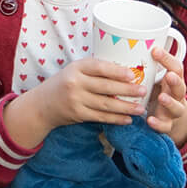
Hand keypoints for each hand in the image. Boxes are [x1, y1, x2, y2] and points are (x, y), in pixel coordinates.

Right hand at [6, 57, 145, 147]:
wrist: (43, 104)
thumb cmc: (65, 82)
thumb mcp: (76, 69)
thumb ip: (96, 69)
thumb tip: (127, 69)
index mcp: (77, 67)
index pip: (99, 67)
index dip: (117, 71)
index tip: (133, 75)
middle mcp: (75, 83)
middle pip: (106, 87)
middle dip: (127, 90)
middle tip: (144, 91)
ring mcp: (76, 100)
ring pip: (106, 104)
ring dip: (126, 107)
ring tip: (141, 108)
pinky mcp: (78, 115)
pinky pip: (101, 117)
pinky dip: (116, 119)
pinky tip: (128, 119)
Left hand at [146, 47, 186, 147]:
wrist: (169, 116)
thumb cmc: (159, 90)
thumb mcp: (157, 77)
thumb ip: (148, 67)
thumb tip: (126, 46)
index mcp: (174, 80)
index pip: (176, 67)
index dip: (167, 59)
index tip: (155, 50)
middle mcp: (177, 94)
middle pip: (181, 87)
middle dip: (175, 81)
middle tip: (168, 75)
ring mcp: (173, 110)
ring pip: (176, 107)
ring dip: (170, 102)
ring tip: (161, 97)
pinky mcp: (167, 124)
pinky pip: (165, 126)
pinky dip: (159, 124)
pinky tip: (150, 120)